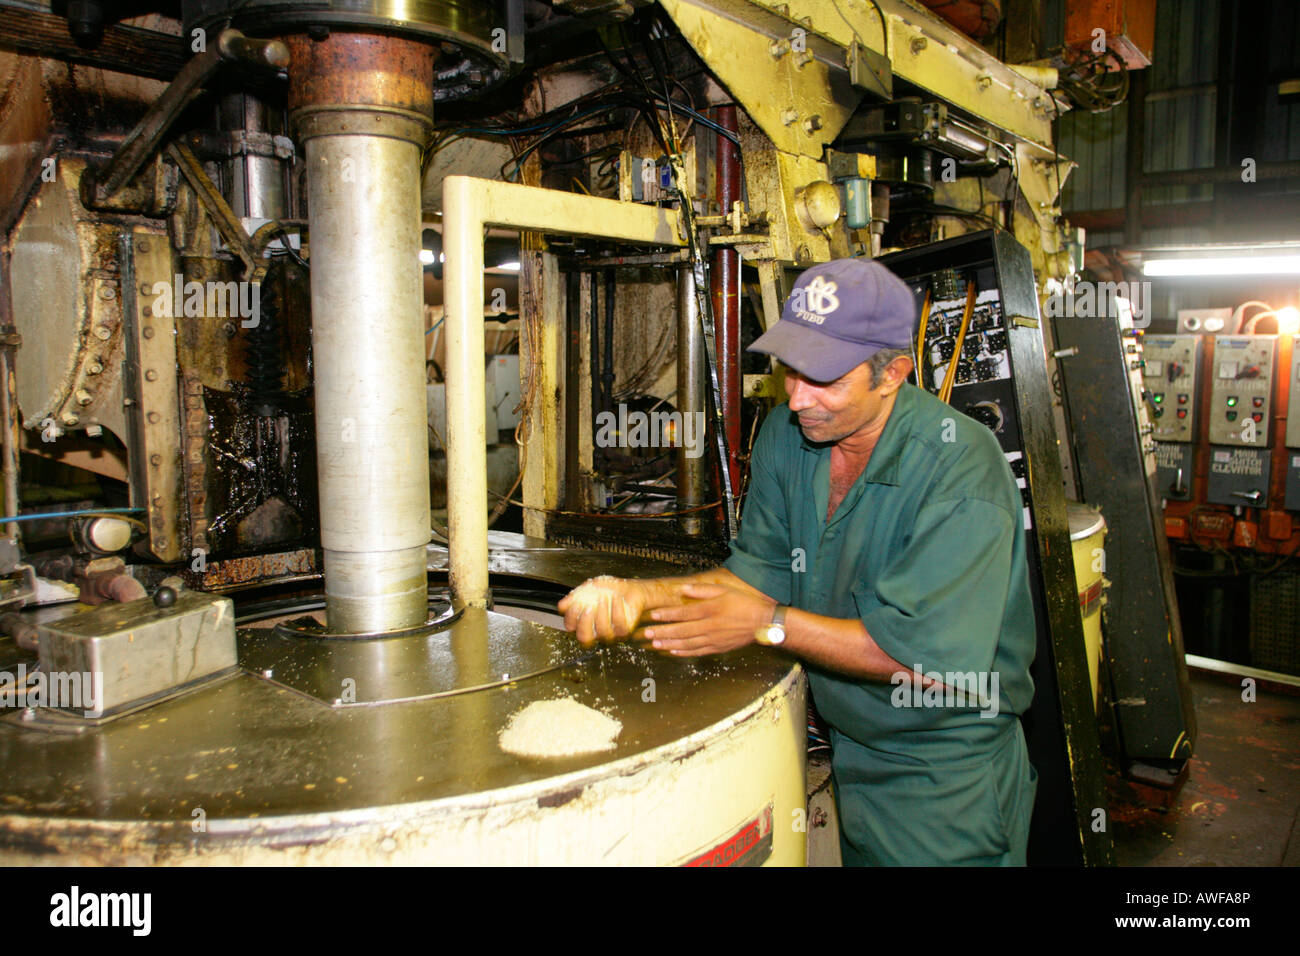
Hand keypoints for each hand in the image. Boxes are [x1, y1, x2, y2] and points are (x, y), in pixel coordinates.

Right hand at [557, 576, 647, 645]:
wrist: (627, 588)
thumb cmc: (607, 589)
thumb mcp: (588, 587)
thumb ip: (574, 596)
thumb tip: (562, 605)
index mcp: (582, 620)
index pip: (570, 626)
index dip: (571, 617)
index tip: (575, 604)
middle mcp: (594, 629)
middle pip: (584, 638)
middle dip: (585, 623)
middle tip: (588, 608)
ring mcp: (609, 631)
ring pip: (603, 632)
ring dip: (602, 614)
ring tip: (604, 598)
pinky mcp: (624, 630)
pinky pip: (620, 626)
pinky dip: (617, 610)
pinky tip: (616, 598)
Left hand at [643, 583, 776, 656]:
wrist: (762, 623)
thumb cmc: (743, 604)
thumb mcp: (724, 591)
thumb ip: (703, 590)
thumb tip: (684, 589)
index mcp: (710, 610)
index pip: (684, 613)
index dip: (667, 614)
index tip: (652, 615)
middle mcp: (710, 626)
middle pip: (681, 630)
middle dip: (662, 632)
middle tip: (647, 633)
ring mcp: (713, 639)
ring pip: (687, 643)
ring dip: (669, 643)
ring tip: (655, 643)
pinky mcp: (717, 648)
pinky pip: (697, 651)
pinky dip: (683, 652)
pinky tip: (672, 651)